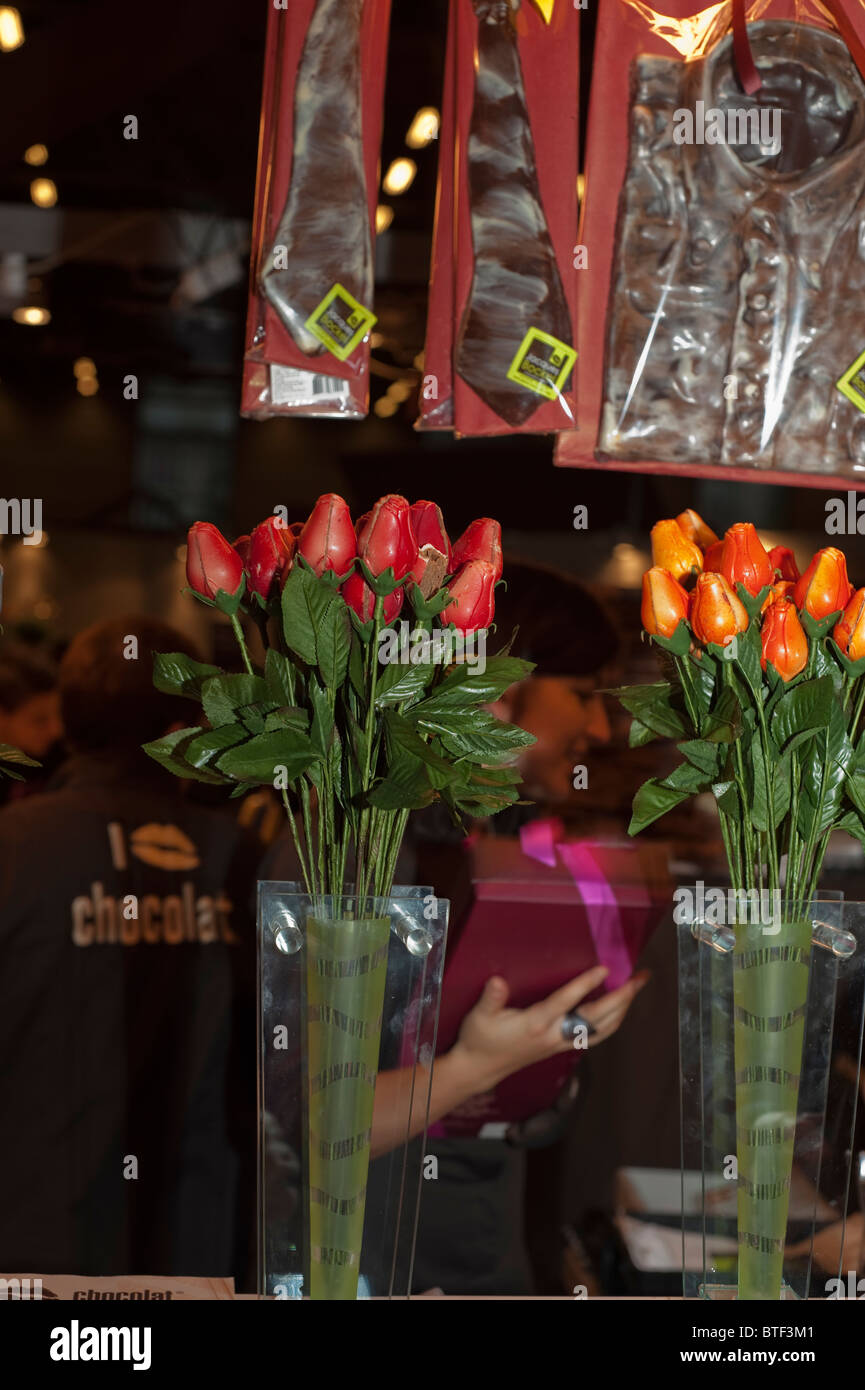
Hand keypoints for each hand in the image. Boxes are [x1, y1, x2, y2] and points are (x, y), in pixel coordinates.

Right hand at [448, 966, 649, 1095]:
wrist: (480, 1069)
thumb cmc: (480, 1039)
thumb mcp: (479, 1016)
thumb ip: (491, 998)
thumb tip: (498, 981)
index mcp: (535, 1024)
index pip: (565, 1002)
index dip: (585, 985)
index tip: (604, 969)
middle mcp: (554, 1035)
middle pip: (596, 1017)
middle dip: (621, 997)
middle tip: (640, 978)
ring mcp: (560, 1043)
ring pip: (602, 1029)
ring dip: (623, 1009)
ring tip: (636, 988)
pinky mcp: (562, 1046)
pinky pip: (595, 1036)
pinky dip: (613, 1022)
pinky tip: (620, 1009)